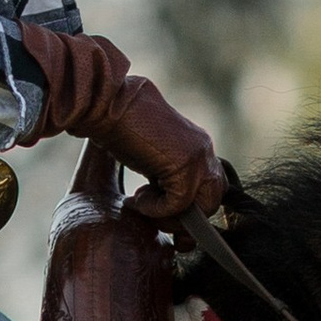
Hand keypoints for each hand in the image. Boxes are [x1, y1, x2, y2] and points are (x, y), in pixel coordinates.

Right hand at [20, 23, 227, 222]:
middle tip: (150, 210)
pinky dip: (154, 210)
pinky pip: (177, 205)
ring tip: (140, 203)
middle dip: (182, 216)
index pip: (209, 186)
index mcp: (197, 145)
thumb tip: (166, 200)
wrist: (107, 103)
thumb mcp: (149, 154)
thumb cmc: (118, 125)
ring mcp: (198, 157)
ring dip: (168, 216)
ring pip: (201, 207)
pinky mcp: (185, 166)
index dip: (188, 205)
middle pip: (212, 199)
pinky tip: (133, 198)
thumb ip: (165, 173)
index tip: (158, 209)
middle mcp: (203, 150)